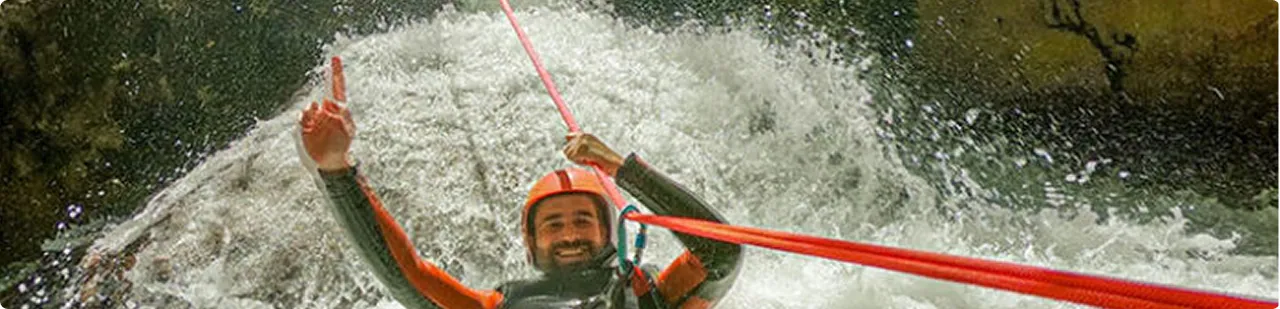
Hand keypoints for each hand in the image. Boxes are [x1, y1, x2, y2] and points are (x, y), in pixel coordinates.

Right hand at [300, 57, 353, 171]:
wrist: (329, 160)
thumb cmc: (341, 145)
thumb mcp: (347, 132)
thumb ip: (341, 119)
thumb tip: (328, 107)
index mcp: (338, 108)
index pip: (337, 86)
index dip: (336, 72)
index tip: (335, 57)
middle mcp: (325, 109)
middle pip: (323, 98)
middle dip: (325, 107)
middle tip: (329, 116)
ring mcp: (313, 116)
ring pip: (311, 107)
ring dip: (316, 116)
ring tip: (321, 129)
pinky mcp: (303, 124)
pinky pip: (302, 116)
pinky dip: (306, 120)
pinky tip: (309, 128)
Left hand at [563, 132, 623, 176]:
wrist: (615, 164)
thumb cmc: (605, 159)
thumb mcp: (591, 149)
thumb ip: (579, 143)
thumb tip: (566, 137)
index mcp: (586, 135)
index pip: (568, 137)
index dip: (571, 146)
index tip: (576, 151)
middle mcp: (583, 136)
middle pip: (566, 149)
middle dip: (574, 156)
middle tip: (588, 159)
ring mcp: (582, 141)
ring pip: (568, 155)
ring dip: (578, 160)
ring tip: (590, 160)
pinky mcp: (582, 148)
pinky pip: (573, 158)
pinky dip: (580, 163)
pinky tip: (590, 161)